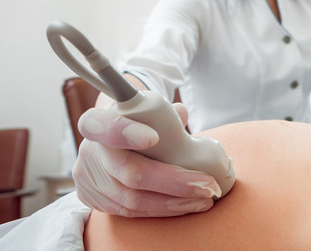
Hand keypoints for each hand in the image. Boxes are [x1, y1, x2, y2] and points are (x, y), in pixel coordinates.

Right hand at [72, 104, 220, 216]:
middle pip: (129, 171)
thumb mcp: (146, 112)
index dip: (122, 131)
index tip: (153, 137)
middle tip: (207, 184)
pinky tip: (186, 206)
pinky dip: (162, 210)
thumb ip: (163, 112)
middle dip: (174, 181)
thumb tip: (182, 113)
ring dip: (174, 202)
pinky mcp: (96, 201)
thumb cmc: (138, 122)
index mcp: (96, 123)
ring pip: (132, 199)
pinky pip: (132, 212)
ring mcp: (90, 181)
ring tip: (205, 199)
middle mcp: (89, 153)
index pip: (99, 124)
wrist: (113, 143)